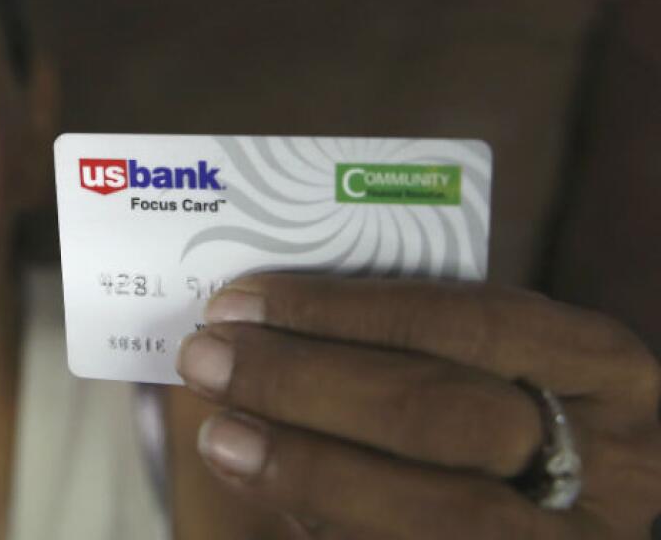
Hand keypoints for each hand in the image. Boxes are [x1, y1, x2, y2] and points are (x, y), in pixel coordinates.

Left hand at [175, 273, 660, 538]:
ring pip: (440, 513)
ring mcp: (572, 537)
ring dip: (310, 469)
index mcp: (599, 366)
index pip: (467, 321)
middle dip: (311, 383)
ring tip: (220, 436)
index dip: (344, 310)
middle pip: (446, 415)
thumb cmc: (500, 402)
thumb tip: (263, 317)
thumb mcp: (484, 360)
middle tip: (209, 358)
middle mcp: (608, 457)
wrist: (554, 509)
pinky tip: (269, 495)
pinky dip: (330, 523)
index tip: (240, 300)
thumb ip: (403, 339)